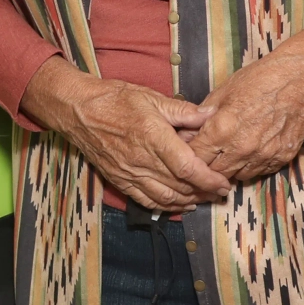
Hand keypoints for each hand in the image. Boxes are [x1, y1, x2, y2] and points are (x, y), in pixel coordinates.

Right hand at [21, 59, 229, 211]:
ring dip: (189, 202)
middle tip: (221, 191)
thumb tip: (212, 114)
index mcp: (153, 137)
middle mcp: (142, 160)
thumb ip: (184, 111)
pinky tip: (180, 204)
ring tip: (205, 198)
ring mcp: (129, 173)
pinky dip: (166, 206)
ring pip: (166, 198)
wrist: (79, 110)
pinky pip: (146, 200)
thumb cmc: (114, 100)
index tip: (224, 183)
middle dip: (205, 192)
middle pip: (180, 186)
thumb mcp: (151, 98)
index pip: (187, 167)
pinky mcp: (120, 180)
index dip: (208, 179)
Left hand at [194, 19, 303, 183]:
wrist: (299, 80)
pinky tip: (249, 153)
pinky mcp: (281, 160)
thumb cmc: (259, 80)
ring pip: (236, 177)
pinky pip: (258, 173)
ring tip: (227, 156)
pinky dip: (250, 166)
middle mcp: (241, 148)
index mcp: (222, 129)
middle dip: (206, 167)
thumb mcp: (223, 91)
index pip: (195, 157)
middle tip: (206, 158)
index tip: (188, 152)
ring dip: (228, 169)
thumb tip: (189, 131)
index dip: (189, 155)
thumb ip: (203, 116)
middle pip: (213, 173)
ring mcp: (263, 157)